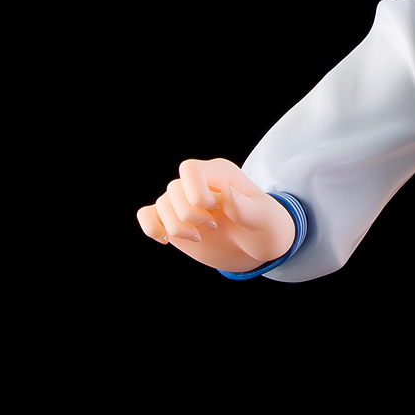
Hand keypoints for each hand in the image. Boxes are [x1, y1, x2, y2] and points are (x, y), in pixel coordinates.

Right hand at [137, 158, 295, 273]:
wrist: (258, 245)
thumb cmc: (267, 228)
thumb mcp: (266, 220)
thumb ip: (248, 208)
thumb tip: (224, 194)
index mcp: (220, 173)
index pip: (190, 169)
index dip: (195, 194)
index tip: (216, 210)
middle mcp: (199, 184)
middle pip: (173, 190)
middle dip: (189, 215)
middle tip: (213, 226)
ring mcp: (185, 201)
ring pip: (160, 205)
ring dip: (175, 227)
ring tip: (199, 236)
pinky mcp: (175, 219)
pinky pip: (147, 215)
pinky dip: (151, 228)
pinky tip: (167, 240)